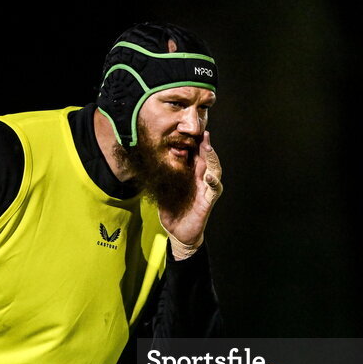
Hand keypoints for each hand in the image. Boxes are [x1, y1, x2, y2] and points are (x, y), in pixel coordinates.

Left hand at [160, 130, 222, 255]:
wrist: (178, 232)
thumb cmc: (172, 210)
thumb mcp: (163, 189)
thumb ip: (162, 175)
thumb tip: (148, 159)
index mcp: (191, 175)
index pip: (194, 155)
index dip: (193, 143)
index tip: (188, 130)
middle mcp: (201, 179)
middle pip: (206, 158)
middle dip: (206, 145)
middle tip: (203, 133)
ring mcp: (206, 190)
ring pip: (214, 169)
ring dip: (212, 158)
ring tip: (208, 148)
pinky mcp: (208, 202)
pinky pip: (214, 190)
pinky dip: (213, 182)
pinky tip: (209, 176)